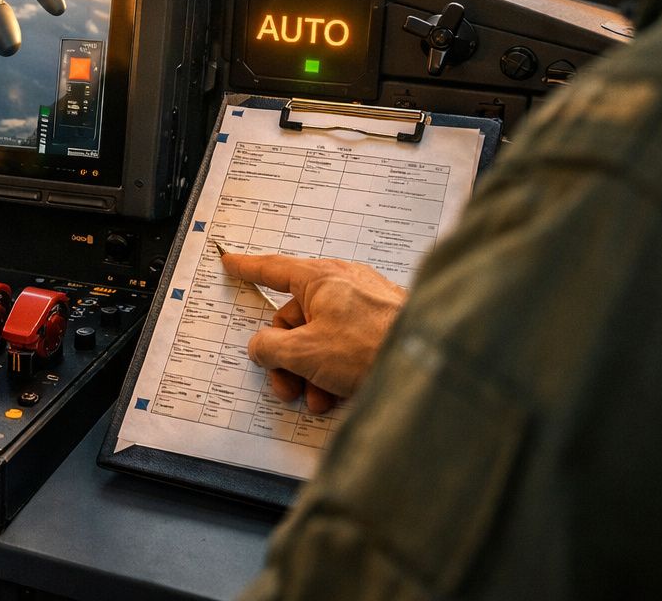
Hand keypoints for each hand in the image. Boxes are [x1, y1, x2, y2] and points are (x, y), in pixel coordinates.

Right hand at [219, 251, 406, 410]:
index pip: (273, 269)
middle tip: (285, 385)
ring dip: (310, 372)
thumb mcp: (305, 352)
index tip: (231, 262)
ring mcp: (364, 305)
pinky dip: (334, 370)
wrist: (430, 362)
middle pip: (295, 318)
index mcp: (320, 278)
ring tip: (317, 398)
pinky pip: (345, 345)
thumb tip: (261, 346)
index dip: (248, 268)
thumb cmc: (371, 346)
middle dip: (286, 358)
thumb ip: (270, 347)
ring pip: (320, 337)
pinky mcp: (381, 326)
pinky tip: (337, 395)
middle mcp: (342, 285)